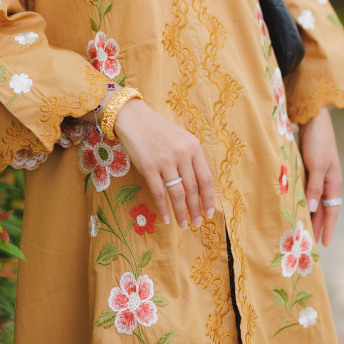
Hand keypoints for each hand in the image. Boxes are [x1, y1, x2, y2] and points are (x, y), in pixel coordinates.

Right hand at [112, 99, 215, 228]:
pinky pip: (159, 193)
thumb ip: (190, 159)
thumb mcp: (181, 139)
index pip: (206, 178)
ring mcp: (165, 161)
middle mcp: (182, 154)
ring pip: (177, 194)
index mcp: (193, 147)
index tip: (209, 212)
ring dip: (181, 212)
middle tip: (197, 223)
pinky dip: (164, 208)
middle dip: (196, 209)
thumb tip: (198, 187)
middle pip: (193, 188)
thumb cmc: (158, 130)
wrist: (133, 118)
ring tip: (184, 224)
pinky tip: (166, 219)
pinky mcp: (148, 167)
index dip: (208, 198)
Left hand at [297, 105, 340, 245]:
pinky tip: (295, 205)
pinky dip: (303, 200)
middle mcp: (328, 181)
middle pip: (323, 208)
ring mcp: (319, 175)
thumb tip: (311, 209)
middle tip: (310, 243)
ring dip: (309, 214)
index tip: (325, 244)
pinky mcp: (309, 168)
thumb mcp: (317, 165)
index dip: (328, 228)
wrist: (313, 118)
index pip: (332, 211)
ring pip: (314, 200)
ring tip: (301, 228)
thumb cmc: (318, 140)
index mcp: (334, 182)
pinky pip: (307, 190)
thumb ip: (315, 187)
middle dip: (318, 225)